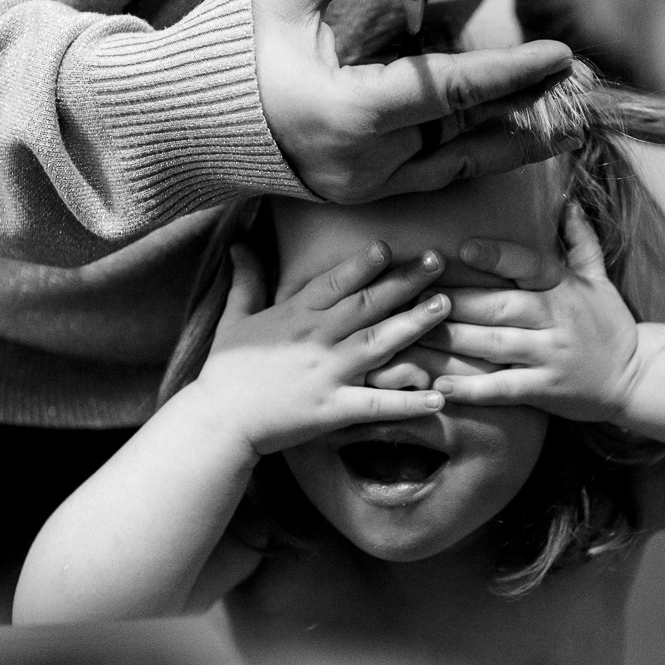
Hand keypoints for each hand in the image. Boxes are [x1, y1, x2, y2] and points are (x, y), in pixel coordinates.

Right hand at [193, 241, 450, 455]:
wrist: (217, 421)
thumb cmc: (226, 370)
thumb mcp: (234, 318)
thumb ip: (247, 280)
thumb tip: (240, 243)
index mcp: (296, 313)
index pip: (335, 281)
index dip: (364, 263)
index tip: (390, 246)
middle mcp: (316, 337)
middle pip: (368, 304)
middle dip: (405, 281)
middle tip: (439, 261)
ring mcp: (327, 373)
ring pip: (379, 343)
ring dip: (415, 324)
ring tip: (446, 308)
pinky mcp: (332, 409)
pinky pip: (376, 404)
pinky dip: (407, 402)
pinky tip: (438, 399)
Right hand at [251, 0, 575, 203]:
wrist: (185, 124)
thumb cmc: (230, 54)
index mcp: (349, 112)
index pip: (451, 91)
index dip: (511, 73)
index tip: (561, 56)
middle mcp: (366, 161)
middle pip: (468, 134)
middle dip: (529, 110)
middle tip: (585, 90)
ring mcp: (366, 186)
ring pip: (459, 166)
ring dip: (514, 143)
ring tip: (569, 128)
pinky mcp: (363, 193)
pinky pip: (434, 177)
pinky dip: (475, 156)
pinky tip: (511, 140)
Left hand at [420, 203, 639, 421]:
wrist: (637, 379)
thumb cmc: (610, 325)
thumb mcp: (600, 280)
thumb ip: (580, 241)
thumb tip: (566, 200)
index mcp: (564, 287)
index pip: (529, 264)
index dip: (496, 256)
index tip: (461, 247)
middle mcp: (555, 318)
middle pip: (497, 306)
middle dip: (452, 301)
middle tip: (410, 295)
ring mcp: (549, 355)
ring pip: (491, 345)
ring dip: (448, 340)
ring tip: (409, 334)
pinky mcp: (544, 389)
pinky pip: (502, 388)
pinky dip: (470, 388)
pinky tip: (438, 386)